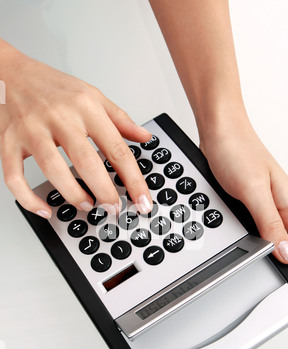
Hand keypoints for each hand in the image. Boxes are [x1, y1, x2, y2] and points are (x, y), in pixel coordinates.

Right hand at [0, 42, 152, 217]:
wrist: (8, 72)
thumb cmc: (51, 86)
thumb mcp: (92, 95)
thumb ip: (120, 119)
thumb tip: (144, 137)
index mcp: (85, 107)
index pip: (116, 148)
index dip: (133, 179)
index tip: (142, 200)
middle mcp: (59, 117)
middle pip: (87, 161)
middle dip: (105, 192)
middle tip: (114, 208)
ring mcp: (32, 130)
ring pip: (53, 169)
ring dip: (73, 194)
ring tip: (87, 205)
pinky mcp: (8, 141)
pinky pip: (14, 176)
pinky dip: (28, 198)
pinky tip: (43, 208)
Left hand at [200, 116, 287, 264]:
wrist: (219, 132)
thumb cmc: (238, 151)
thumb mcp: (254, 192)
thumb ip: (271, 224)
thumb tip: (287, 254)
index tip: (285, 275)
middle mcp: (284, 206)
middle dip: (281, 258)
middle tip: (265, 266)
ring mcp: (269, 205)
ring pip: (275, 237)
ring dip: (266, 247)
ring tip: (255, 249)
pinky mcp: (253, 203)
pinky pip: (260, 227)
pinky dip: (253, 235)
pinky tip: (245, 236)